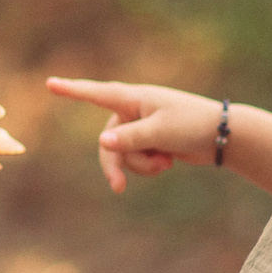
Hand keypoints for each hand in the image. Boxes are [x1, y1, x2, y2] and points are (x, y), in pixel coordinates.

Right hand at [45, 78, 214, 190]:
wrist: (222, 135)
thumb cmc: (192, 125)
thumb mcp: (161, 133)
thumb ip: (131, 139)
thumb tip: (103, 144)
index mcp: (134, 98)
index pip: (96, 93)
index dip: (72, 90)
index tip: (50, 84)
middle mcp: (133, 111)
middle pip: (108, 142)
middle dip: (116, 164)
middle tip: (118, 189)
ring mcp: (140, 127)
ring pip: (123, 154)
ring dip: (141, 165)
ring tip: (166, 163)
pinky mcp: (149, 141)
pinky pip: (136, 160)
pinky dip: (150, 165)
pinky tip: (169, 161)